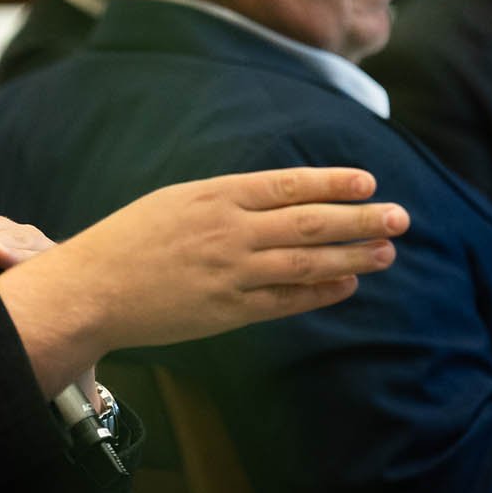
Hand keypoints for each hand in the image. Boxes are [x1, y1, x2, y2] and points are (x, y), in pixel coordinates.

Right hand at [0, 167, 407, 395]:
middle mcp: (228, 231)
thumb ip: (227, 199)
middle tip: (400, 217)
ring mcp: (230, 273)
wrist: (91, 290)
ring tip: (385, 252)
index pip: (289, 185)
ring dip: (352, 257)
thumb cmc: (128, 241)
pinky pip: (285, 301)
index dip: (334, 183)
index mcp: (215, 195)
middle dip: (361, 219)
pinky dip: (320, 293)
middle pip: (310, 223)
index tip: (368, 182)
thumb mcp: (176, 201)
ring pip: (306, 263)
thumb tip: (279, 197)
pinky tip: (347, 286)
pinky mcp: (226, 311)